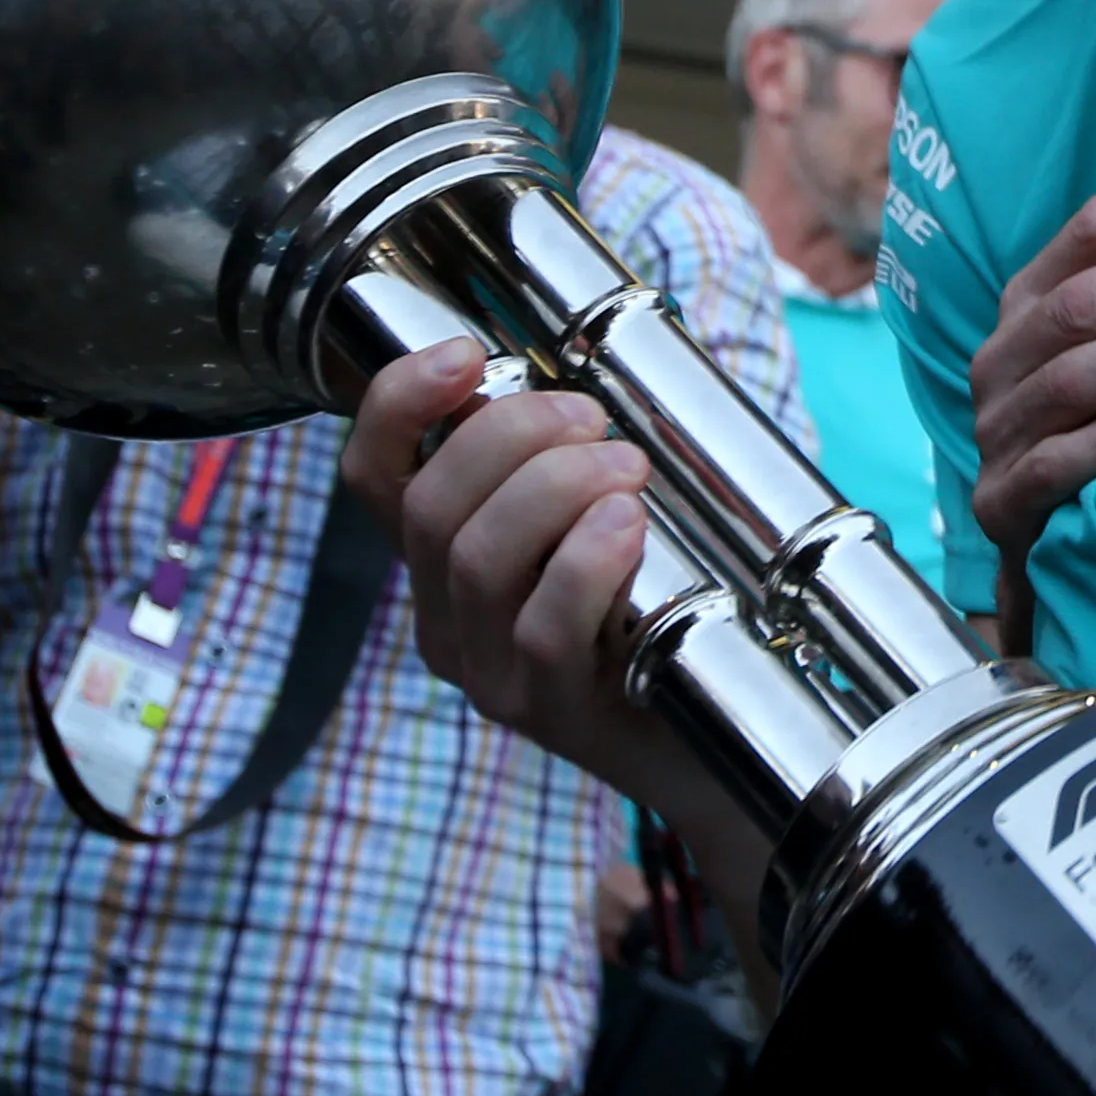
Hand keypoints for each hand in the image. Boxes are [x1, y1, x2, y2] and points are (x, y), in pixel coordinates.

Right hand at [341, 340, 685, 798]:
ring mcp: (488, 673)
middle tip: (592, 421)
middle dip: (512, 435)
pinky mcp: (549, 713)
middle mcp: (445, 617)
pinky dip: (584, 562)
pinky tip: (628, 525)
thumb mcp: (600, 519)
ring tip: (627, 469)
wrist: (718, 741)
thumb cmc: (663, 604)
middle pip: (430, 506)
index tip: (464, 353)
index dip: (400, 404)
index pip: (376, 476)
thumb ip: (567, 457)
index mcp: (442, 560)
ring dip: (554, 487)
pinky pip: (542, 629)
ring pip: (477, 560)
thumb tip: (572, 378)